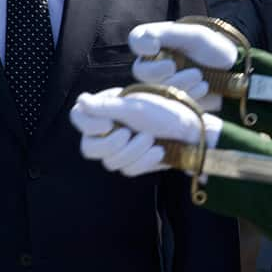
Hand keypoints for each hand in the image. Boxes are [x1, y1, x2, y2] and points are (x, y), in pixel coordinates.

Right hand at [70, 88, 222, 176]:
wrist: (193, 132)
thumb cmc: (167, 112)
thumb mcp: (137, 106)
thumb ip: (107, 107)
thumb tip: (81, 100)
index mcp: (109, 109)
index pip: (79, 117)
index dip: (88, 125)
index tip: (108, 124)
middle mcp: (110, 128)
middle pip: (89, 148)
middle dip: (111, 144)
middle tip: (129, 134)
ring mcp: (121, 148)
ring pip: (110, 162)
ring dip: (133, 151)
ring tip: (152, 139)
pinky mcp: (134, 163)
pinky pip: (128, 171)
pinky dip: (144, 161)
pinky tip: (158, 151)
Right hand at [129, 21, 238, 110]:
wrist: (235, 74)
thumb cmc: (215, 49)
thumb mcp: (196, 36)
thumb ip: (170, 34)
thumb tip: (146, 43)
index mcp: (158, 42)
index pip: (137, 39)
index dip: (142, 44)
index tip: (155, 47)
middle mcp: (155, 63)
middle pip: (142, 71)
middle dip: (161, 72)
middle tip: (183, 69)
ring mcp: (162, 83)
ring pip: (155, 89)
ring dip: (179, 84)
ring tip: (200, 78)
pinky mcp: (172, 102)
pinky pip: (170, 104)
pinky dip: (187, 96)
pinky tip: (203, 88)